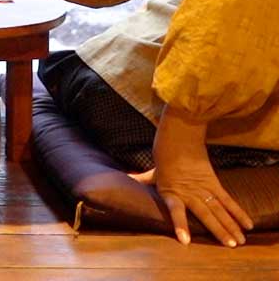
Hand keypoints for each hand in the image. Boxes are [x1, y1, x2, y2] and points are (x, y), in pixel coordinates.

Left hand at [151, 105, 252, 246]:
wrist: (180, 133)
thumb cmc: (165, 151)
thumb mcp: (155, 168)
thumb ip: (147, 178)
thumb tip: (129, 179)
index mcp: (170, 190)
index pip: (175, 210)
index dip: (180, 224)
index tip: (185, 241)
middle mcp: (188, 191)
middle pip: (205, 214)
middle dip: (218, 230)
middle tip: (229, 245)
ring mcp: (202, 187)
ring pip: (218, 209)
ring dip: (230, 225)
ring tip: (239, 241)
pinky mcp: (213, 181)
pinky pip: (227, 199)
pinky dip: (237, 211)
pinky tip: (247, 223)